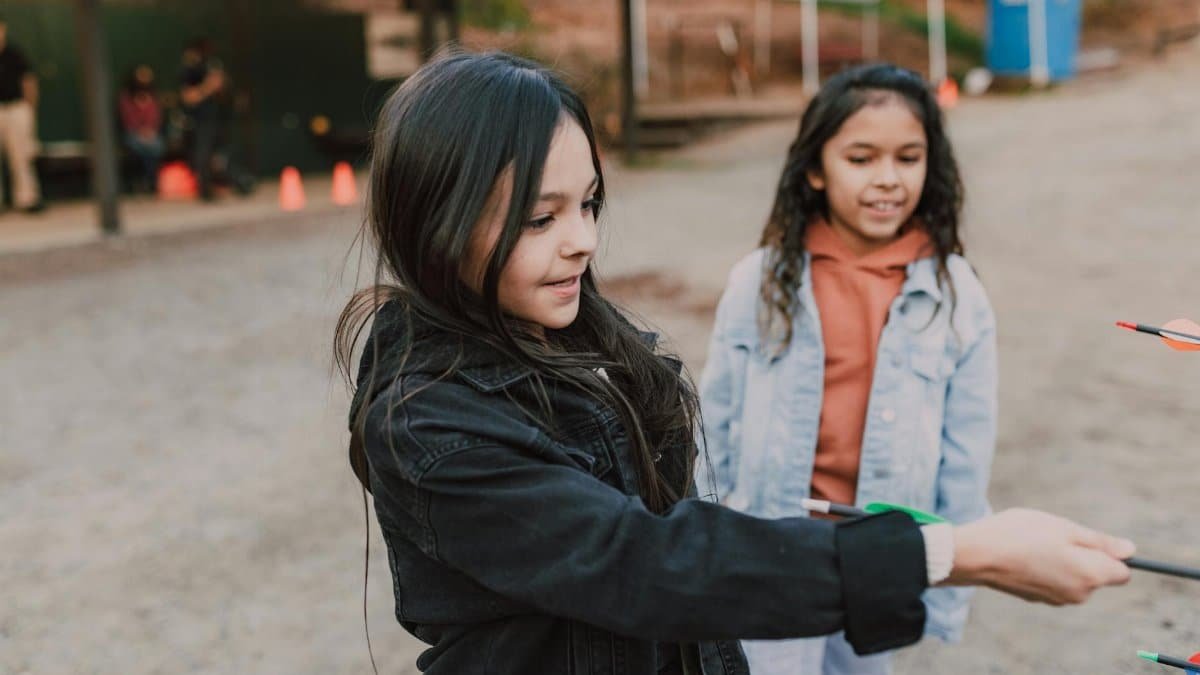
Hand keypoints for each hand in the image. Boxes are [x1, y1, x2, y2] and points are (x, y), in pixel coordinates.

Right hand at [946, 508, 1134, 604]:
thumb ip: (1100, 542)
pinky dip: (1046, 569)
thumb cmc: (1020, 534)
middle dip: (1084, 556)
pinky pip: (1054, 582)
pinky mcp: (1038, 599)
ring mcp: (1057, 600)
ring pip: (1074, 578)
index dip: (1110, 553)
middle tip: (1055, 535)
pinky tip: (1024, 556)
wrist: (976, 555)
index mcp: (1091, 574)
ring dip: (1063, 562)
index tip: (1087, 538)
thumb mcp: (1064, 527)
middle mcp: (1079, 594)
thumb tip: (1130, 551)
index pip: (1123, 572)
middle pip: (1096, 575)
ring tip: (1036, 543)